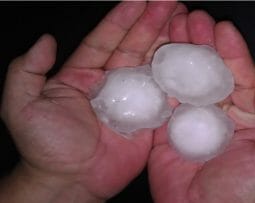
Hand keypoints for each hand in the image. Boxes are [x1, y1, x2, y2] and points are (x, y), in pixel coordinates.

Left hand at [0, 2, 186, 201]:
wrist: (71, 181)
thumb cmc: (46, 147)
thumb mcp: (22, 105)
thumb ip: (28, 69)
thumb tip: (46, 40)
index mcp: (84, 74)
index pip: (107, 39)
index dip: (123, 18)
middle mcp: (111, 83)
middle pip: (135, 46)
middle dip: (152, 22)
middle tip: (171, 2)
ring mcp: (132, 99)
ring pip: (153, 65)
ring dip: (168, 43)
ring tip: (185, 21)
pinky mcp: (148, 118)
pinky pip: (164, 94)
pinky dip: (178, 77)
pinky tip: (191, 58)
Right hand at [148, 10, 254, 202]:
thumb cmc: (242, 194)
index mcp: (247, 113)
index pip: (241, 75)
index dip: (233, 52)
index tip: (223, 30)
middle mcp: (219, 109)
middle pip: (211, 69)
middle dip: (202, 43)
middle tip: (191, 20)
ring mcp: (191, 115)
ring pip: (186, 78)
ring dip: (179, 53)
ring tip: (172, 30)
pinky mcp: (168, 124)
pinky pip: (164, 97)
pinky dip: (159, 78)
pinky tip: (154, 59)